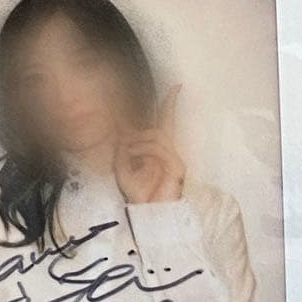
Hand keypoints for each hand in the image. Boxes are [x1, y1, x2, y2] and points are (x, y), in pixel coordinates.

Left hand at [115, 85, 185, 203]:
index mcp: (159, 150)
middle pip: (162, 126)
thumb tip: (124, 132)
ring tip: (127, 155)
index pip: (167, 122)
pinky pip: (161, 150)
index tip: (176, 88)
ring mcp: (176, 159)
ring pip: (157, 136)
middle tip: (124, 143)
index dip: (171, 104)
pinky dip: (145, 151)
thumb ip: (123, 149)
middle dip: (140, 130)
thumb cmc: (138, 194)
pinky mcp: (178, 168)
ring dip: (138, 143)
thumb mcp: (122, 168)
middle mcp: (170, 152)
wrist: (149, 214)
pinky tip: (136, 161)